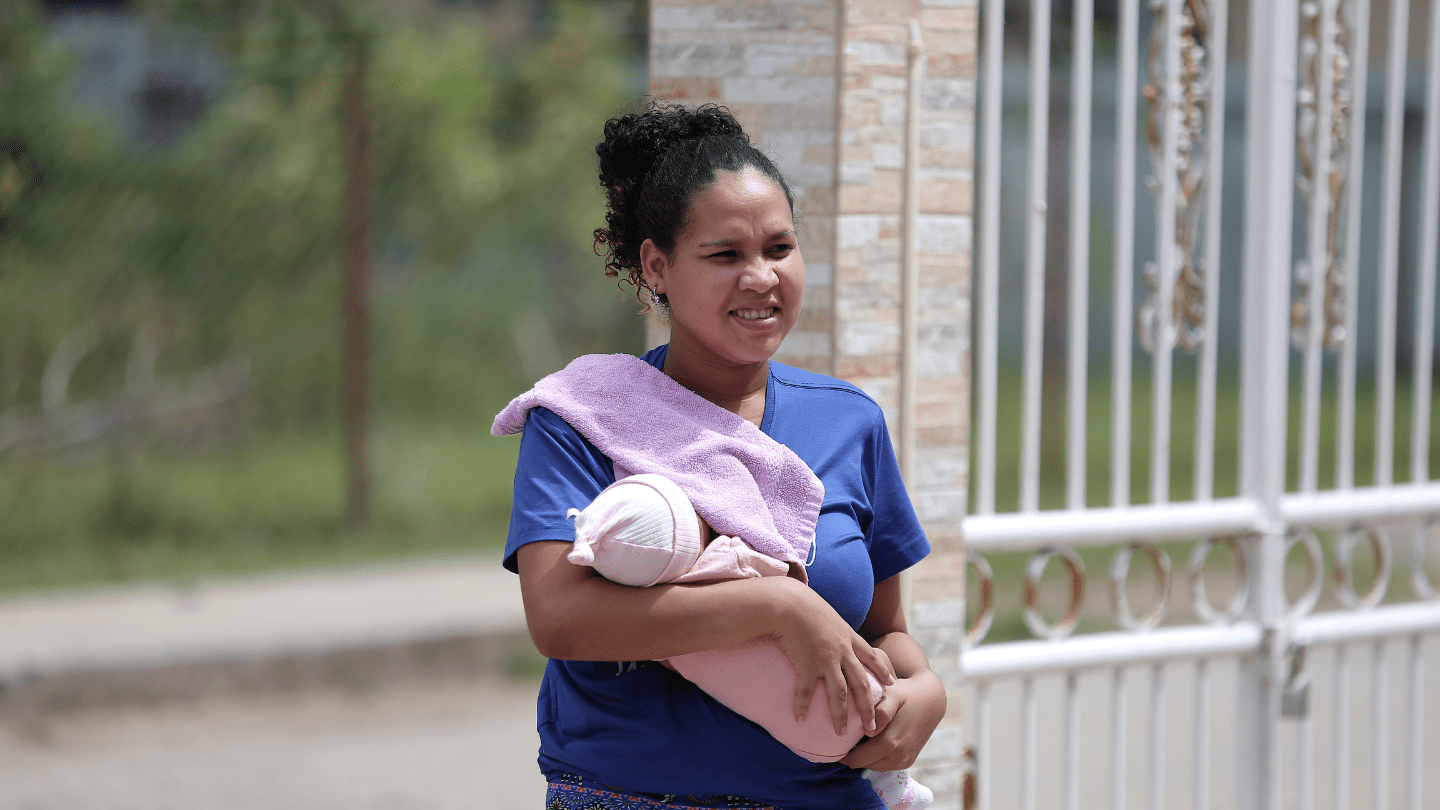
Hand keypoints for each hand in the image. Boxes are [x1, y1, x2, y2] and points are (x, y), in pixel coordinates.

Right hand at [768, 579, 896, 735]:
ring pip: (840, 693)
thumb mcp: (826, 612)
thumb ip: (832, 624)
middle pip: (861, 683)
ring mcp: (826, 660)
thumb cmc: (803, 603)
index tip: (892, 684)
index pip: (872, 657)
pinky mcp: (807, 665)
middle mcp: (842, 651)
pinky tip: (800, 719)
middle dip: (868, 707)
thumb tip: (830, 626)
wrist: (788, 602)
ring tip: (842, 732)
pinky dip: (803, 705)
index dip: (883, 671)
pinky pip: (807, 691)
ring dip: (841, 714)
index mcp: (848, 637)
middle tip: (873, 726)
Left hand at [839, 668, 946, 770]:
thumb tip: (870, 730)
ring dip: (864, 756)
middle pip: (863, 764)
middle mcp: (899, 756)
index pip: (857, 759)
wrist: (931, 700)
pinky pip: (884, 765)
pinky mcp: (908, 761)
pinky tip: (872, 741)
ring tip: (858, 738)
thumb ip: (881, 711)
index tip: (834, 742)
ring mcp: (905, 761)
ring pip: (873, 766)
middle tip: (843, 738)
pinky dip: (875, 756)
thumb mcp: (893, 695)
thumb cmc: (906, 693)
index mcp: (891, 743)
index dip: (843, 753)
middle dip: (852, 754)